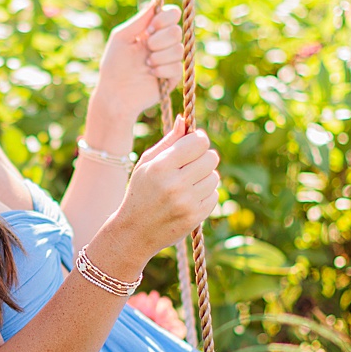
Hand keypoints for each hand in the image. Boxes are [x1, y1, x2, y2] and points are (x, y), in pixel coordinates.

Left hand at [93, 2, 182, 119]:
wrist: (115, 94)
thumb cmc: (114, 65)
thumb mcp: (122, 37)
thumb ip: (139, 20)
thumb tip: (155, 2)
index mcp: (151, 31)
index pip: (171, 15)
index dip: (165, 19)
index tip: (149, 29)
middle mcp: (162, 43)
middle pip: (177, 31)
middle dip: (160, 39)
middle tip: (146, 47)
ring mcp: (169, 60)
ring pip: (178, 49)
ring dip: (160, 56)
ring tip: (146, 64)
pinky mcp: (172, 77)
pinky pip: (178, 67)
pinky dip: (163, 69)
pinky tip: (151, 74)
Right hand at [114, 118, 219, 260]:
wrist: (135, 231)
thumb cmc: (140, 192)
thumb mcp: (147, 164)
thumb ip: (168, 141)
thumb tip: (184, 120)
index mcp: (161, 167)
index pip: (199, 142)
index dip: (198, 140)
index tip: (193, 144)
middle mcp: (175, 184)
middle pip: (211, 158)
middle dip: (204, 157)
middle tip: (192, 164)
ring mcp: (187, 203)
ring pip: (215, 177)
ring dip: (205, 177)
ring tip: (188, 183)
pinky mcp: (195, 217)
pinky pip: (215, 195)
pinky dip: (206, 194)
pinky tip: (190, 197)